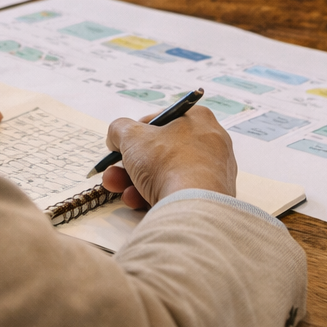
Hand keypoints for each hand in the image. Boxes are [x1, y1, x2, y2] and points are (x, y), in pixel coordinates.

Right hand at [101, 104, 237, 209]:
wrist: (193, 206)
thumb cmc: (167, 162)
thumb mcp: (132, 136)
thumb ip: (119, 129)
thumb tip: (115, 136)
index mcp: (199, 120)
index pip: (163, 119)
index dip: (137, 131)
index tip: (122, 144)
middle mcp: (211, 143)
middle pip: (161, 151)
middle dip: (130, 163)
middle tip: (113, 171)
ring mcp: (214, 173)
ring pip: (167, 174)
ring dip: (136, 182)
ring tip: (118, 189)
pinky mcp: (211, 198)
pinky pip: (178, 193)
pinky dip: (155, 195)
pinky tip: (136, 202)